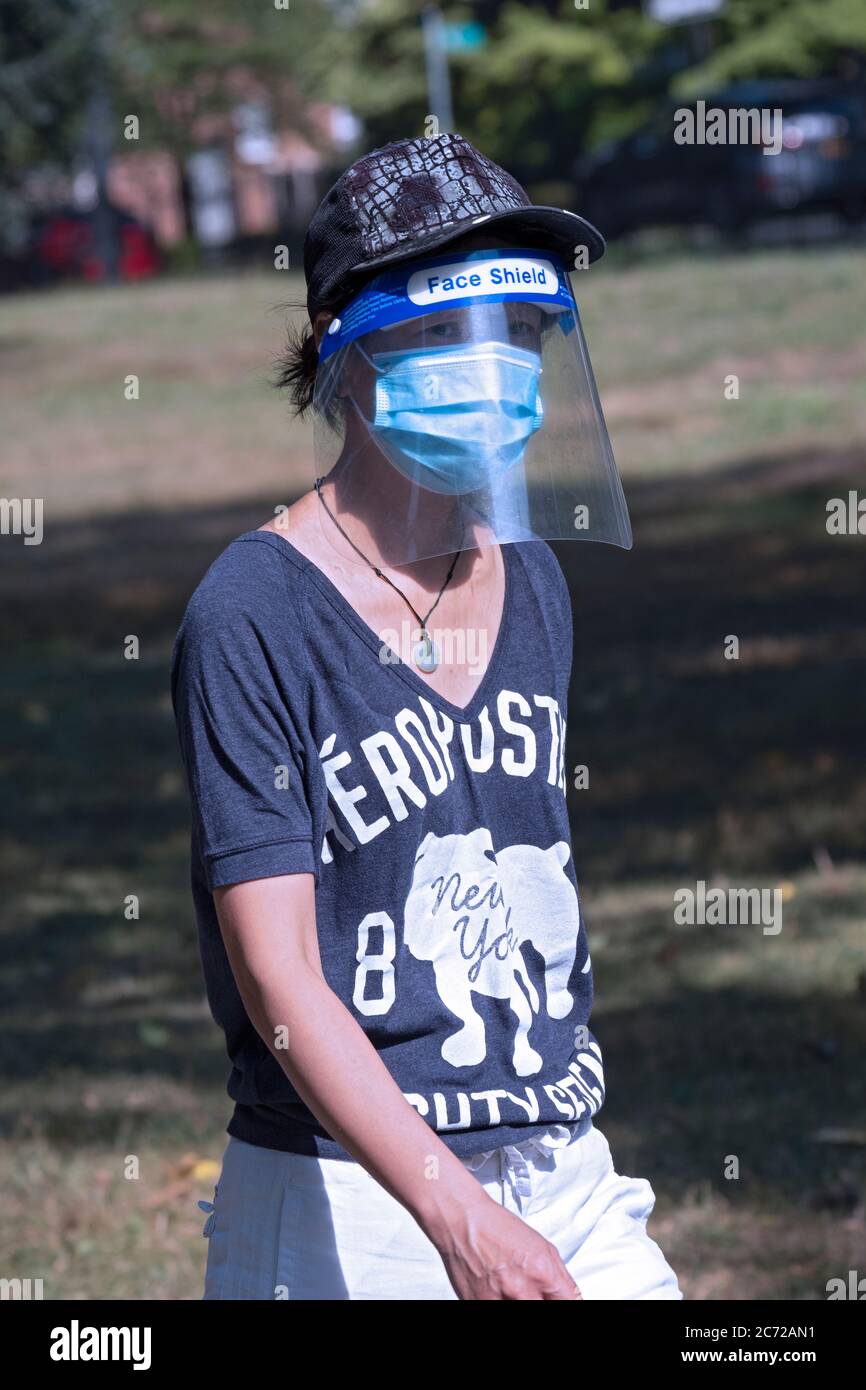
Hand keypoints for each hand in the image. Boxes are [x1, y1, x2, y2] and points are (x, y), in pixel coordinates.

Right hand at [431, 1193, 582, 1300]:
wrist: (462, 1220)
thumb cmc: (498, 1227)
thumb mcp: (542, 1247)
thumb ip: (560, 1278)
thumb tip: (570, 1297)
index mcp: (542, 1273)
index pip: (569, 1303)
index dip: (564, 1302)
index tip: (558, 1299)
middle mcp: (521, 1291)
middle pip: (545, 1311)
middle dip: (542, 1301)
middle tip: (534, 1293)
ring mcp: (497, 1301)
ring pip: (522, 1313)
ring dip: (522, 1301)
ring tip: (514, 1289)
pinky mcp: (477, 1306)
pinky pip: (496, 1311)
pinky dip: (500, 1301)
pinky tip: (498, 1290)